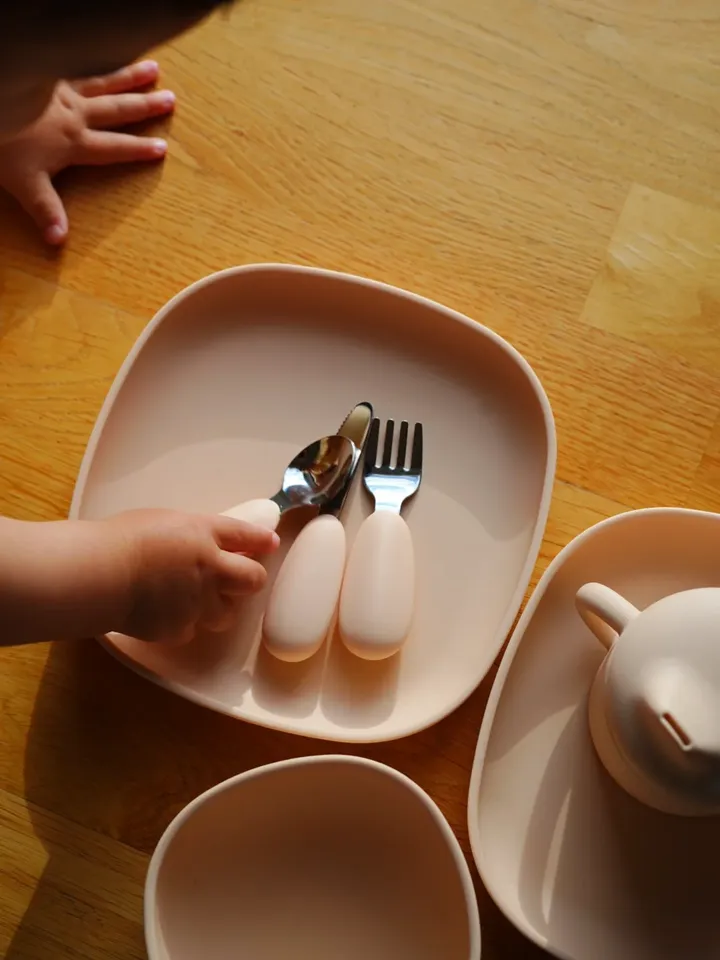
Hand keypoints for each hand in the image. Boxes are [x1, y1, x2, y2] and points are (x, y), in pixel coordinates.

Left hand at [0, 60, 174, 245]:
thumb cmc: (5, 143)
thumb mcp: (25, 183)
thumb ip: (45, 210)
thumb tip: (59, 240)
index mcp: (75, 142)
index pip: (114, 148)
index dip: (139, 149)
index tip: (162, 148)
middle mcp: (76, 114)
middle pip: (117, 110)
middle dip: (145, 107)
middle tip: (170, 99)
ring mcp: (61, 89)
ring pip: (103, 83)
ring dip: (129, 77)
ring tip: (152, 68)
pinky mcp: (46, 73)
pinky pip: (78, 67)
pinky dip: (95, 61)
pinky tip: (103, 52)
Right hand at [107, 509, 279, 644]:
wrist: (100, 574)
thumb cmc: (121, 539)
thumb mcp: (161, 521)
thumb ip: (188, 532)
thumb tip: (198, 539)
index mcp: (203, 533)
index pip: (245, 535)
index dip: (261, 540)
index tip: (269, 544)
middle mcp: (210, 568)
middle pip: (252, 580)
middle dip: (251, 579)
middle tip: (240, 578)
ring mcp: (197, 602)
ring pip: (225, 613)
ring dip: (217, 606)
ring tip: (196, 599)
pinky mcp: (179, 628)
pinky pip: (190, 630)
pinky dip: (181, 623)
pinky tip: (162, 612)